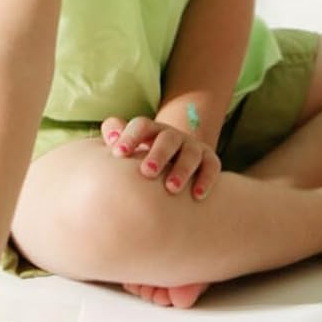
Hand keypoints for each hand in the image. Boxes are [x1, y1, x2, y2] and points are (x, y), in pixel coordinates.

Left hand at [102, 114, 220, 199]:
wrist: (176, 158)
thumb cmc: (143, 158)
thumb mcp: (130, 147)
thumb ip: (116, 138)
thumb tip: (110, 134)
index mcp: (151, 131)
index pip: (142, 126)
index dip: (131, 137)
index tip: (118, 153)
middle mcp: (173, 136)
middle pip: (167, 139)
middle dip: (158, 154)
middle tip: (147, 172)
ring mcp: (193, 147)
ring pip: (190, 153)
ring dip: (182, 170)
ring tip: (171, 188)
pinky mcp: (209, 160)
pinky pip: (211, 167)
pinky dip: (206, 180)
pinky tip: (197, 195)